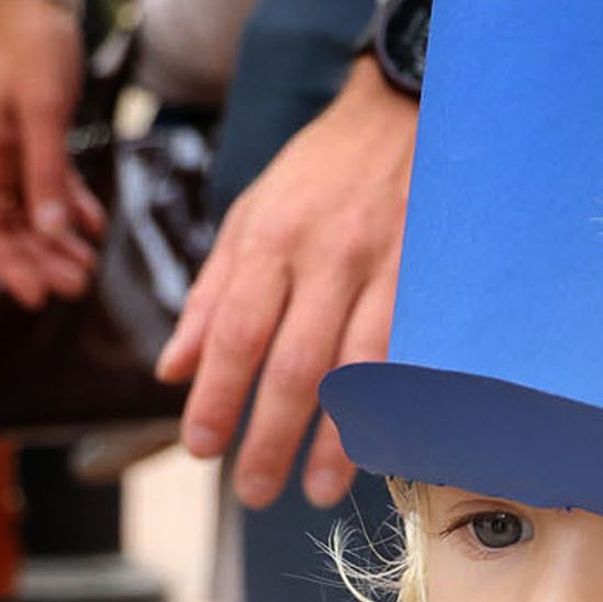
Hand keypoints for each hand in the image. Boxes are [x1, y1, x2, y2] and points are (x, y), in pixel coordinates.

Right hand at [0, 0, 104, 308]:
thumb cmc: (32, 46)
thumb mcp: (44, 111)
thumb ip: (46, 172)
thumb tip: (52, 232)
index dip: (10, 266)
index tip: (39, 297)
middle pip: (10, 226)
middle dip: (41, 260)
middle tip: (78, 287)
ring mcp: (10, 148)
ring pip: (31, 211)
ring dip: (57, 241)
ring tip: (88, 267)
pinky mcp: (34, 136)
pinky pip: (49, 185)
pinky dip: (70, 207)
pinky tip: (94, 227)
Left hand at [156, 53, 417, 507]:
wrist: (404, 112)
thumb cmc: (322, 171)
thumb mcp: (251, 214)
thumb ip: (213, 294)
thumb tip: (173, 368)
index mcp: (271, 238)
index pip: (236, 333)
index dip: (217, 396)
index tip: (201, 446)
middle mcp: (326, 255)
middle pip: (293, 364)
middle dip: (270, 436)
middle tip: (253, 490)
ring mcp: (385, 268)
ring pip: (357, 369)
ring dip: (335, 439)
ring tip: (314, 489)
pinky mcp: (429, 278)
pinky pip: (409, 355)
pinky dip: (393, 406)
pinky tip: (382, 446)